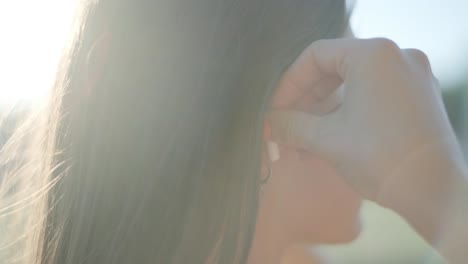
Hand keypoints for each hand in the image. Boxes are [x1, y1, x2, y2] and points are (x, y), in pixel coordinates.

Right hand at [268, 38, 460, 200]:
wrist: (435, 193)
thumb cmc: (380, 159)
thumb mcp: (326, 139)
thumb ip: (290, 125)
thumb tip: (269, 123)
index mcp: (373, 55)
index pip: (315, 56)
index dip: (289, 83)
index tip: (276, 110)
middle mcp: (397, 56)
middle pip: (334, 67)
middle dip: (305, 99)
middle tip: (286, 125)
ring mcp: (411, 76)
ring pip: (352, 82)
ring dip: (323, 107)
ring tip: (303, 135)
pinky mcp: (418, 96)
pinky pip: (373, 93)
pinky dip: (348, 109)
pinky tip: (329, 134)